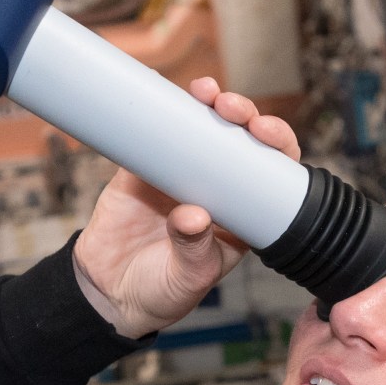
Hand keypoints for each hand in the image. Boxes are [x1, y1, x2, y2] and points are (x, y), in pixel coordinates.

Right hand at [71, 78, 300, 338]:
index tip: (266, 133)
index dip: (276, 144)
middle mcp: (218, 185)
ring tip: (206, 93)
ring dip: (208, 102)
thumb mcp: (187, 279)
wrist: (109, 292)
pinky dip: (164, 109)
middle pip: (241, 139)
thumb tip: (194, 216)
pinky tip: (169, 95)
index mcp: (243, 213)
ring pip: (203, 126)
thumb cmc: (162, 291)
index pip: (271, 170)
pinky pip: (157, 131)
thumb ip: (194, 250)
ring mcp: (181, 172)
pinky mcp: (144, 167)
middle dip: (243, 115)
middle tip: (232, 109)